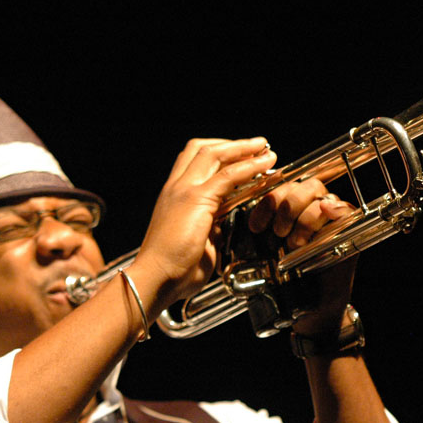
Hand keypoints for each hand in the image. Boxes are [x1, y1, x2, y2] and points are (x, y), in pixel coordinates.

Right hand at [135, 138, 276, 305]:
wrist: (156, 278)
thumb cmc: (173, 269)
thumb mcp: (198, 240)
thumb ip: (210, 227)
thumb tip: (222, 222)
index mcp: (174, 196)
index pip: (194, 161)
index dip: (219, 153)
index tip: (240, 155)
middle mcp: (176, 188)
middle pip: (203, 149)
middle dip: (232, 145)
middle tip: (257, 145)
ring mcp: (184, 191)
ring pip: (214, 154)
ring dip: (243, 149)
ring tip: (265, 148)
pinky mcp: (195, 199)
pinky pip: (228, 176)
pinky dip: (249, 167)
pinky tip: (264, 165)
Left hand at [248, 179, 357, 335]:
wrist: (310, 310)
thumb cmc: (285, 282)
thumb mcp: (261, 254)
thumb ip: (254, 232)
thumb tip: (243, 216)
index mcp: (288, 209)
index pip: (279, 187)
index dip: (267, 201)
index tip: (256, 226)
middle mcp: (311, 208)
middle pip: (301, 185)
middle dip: (286, 205)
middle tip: (278, 233)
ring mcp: (331, 216)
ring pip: (320, 196)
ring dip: (304, 217)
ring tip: (295, 242)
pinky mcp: (348, 229)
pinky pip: (344, 209)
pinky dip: (335, 209)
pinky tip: (327, 213)